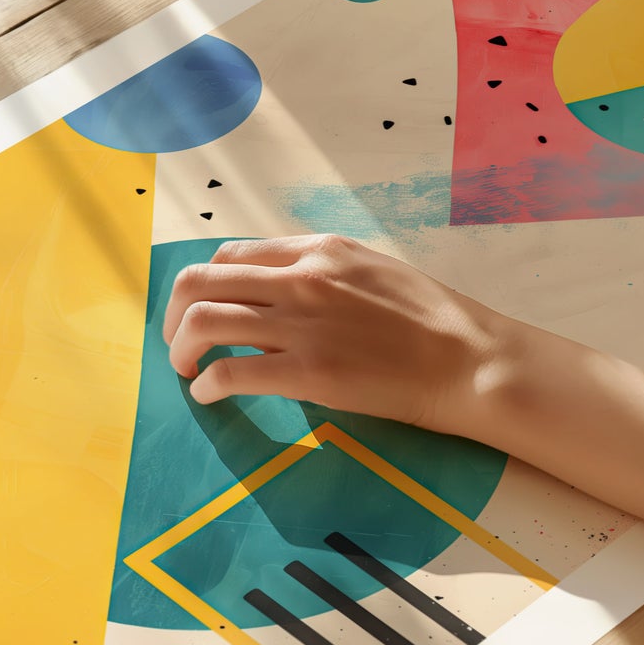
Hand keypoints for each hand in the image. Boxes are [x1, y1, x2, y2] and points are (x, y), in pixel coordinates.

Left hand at [163, 234, 507, 431]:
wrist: (469, 360)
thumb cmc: (430, 320)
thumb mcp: (370, 271)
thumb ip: (319, 275)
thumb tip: (273, 300)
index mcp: (317, 249)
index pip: (230, 255)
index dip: (206, 285)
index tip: (203, 311)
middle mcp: (301, 277)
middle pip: (200, 281)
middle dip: (174, 315)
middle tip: (179, 343)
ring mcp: (302, 324)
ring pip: (202, 321)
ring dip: (180, 349)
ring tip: (187, 371)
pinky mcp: (308, 372)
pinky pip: (230, 371)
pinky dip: (207, 385)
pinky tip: (210, 395)